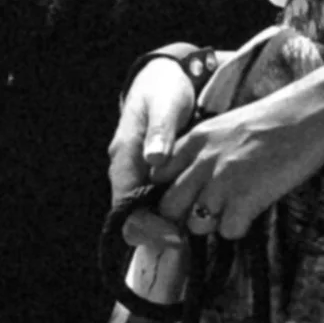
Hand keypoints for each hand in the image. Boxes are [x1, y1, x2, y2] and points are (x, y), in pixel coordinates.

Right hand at [110, 59, 200, 252]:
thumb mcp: (164, 105)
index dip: (148, 226)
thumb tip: (154, 159)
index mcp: (125, 157)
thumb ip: (160, 131)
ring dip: (169, 226)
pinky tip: (199, 216)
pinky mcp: (156, 174)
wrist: (166, 77)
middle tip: (190, 245)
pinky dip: (176, 212)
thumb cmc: (164, 90)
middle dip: (160, 233)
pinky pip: (161, 201)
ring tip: (198, 235)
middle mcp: (128, 171)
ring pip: (149, 211)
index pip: (127, 206)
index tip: (175, 237)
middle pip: (136, 216)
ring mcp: (141, 174)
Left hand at [148, 70, 323, 244]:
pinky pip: (227, 231)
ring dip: (213, 224)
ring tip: (234, 210)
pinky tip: (253, 211)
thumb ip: (202, 149)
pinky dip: (239, 227)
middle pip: (168, 207)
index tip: (185, 198)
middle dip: (184, 216)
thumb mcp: (225, 126)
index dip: (169, 192)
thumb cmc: (274, 121)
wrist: (309, 115)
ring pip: (195, 224)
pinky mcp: (246, 197)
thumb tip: (191, 178)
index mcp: (194, 140)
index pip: (157, 177)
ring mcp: (222, 180)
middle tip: (207, 213)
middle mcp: (202, 161)